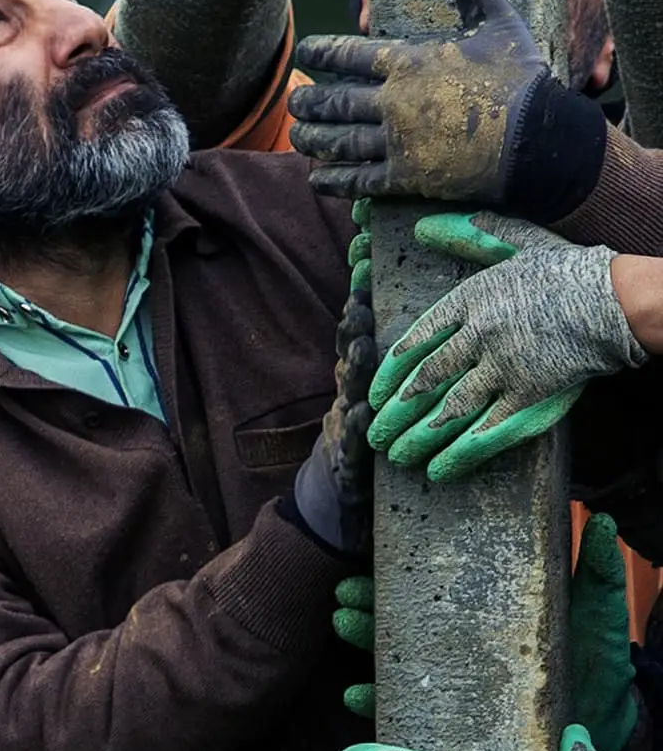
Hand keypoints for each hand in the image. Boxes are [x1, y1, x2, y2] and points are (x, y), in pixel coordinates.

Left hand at [290, 0, 606, 220]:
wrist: (540, 139)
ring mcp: (398, 141)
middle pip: (333, 101)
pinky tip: (318, 178)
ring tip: (298, 135)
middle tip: (294, 102)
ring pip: (338, 140)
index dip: (319, 52)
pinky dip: (333, 179)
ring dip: (311, 138)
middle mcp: (393, 101)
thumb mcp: (494, 13)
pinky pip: (358, 179)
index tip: (304, 53)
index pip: (345, 53)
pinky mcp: (407, 176)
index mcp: (407, 60)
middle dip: (308, 102)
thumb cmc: (518, 74)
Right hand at [290, 202, 376, 557]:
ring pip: (349, 386)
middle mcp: (349, 388)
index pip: (363, 319)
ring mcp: (343, 421)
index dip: (363, 286)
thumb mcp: (381, 386)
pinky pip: (351, 442)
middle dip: (355, 312)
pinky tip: (359, 416)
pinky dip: (353, 428)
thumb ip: (393, 348)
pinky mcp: (347, 462)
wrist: (338, 500)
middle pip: (351, 343)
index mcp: (362, 369)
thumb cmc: (372, 435)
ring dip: (354, 363)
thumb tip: (411, 292)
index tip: (368, 250)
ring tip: (362, 339)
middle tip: (363, 282)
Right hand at [332, 515, 638, 750]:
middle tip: (344, 591)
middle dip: (366, 599)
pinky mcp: (455, 716)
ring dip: (364, 637)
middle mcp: (463, 637)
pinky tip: (356, 692)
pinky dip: (375, 698)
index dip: (402, 564)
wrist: (609, 721)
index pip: (437, 578)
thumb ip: (596, 571)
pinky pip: (406, 707)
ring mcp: (456, 675)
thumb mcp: (597, 611)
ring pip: (396, 651)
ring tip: (343, 621)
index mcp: (486, 605)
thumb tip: (602, 520)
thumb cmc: (598, 660)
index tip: (374, 549)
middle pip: (404, 611)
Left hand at [367, 213, 645, 482]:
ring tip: (395, 455)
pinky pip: (487, 431)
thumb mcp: (512, 243)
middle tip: (375, 433)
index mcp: (468, 300)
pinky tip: (438, 470)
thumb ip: (466, 237)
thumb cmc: (563, 271)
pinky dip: (459, 453)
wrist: (611, 300)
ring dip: (418, 436)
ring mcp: (503, 368)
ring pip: (450, 410)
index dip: (391, 371)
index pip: (415, 339)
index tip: (375, 393)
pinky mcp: (530, 396)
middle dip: (396, 412)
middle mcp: (478, 336)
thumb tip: (422, 225)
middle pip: (427, 379)